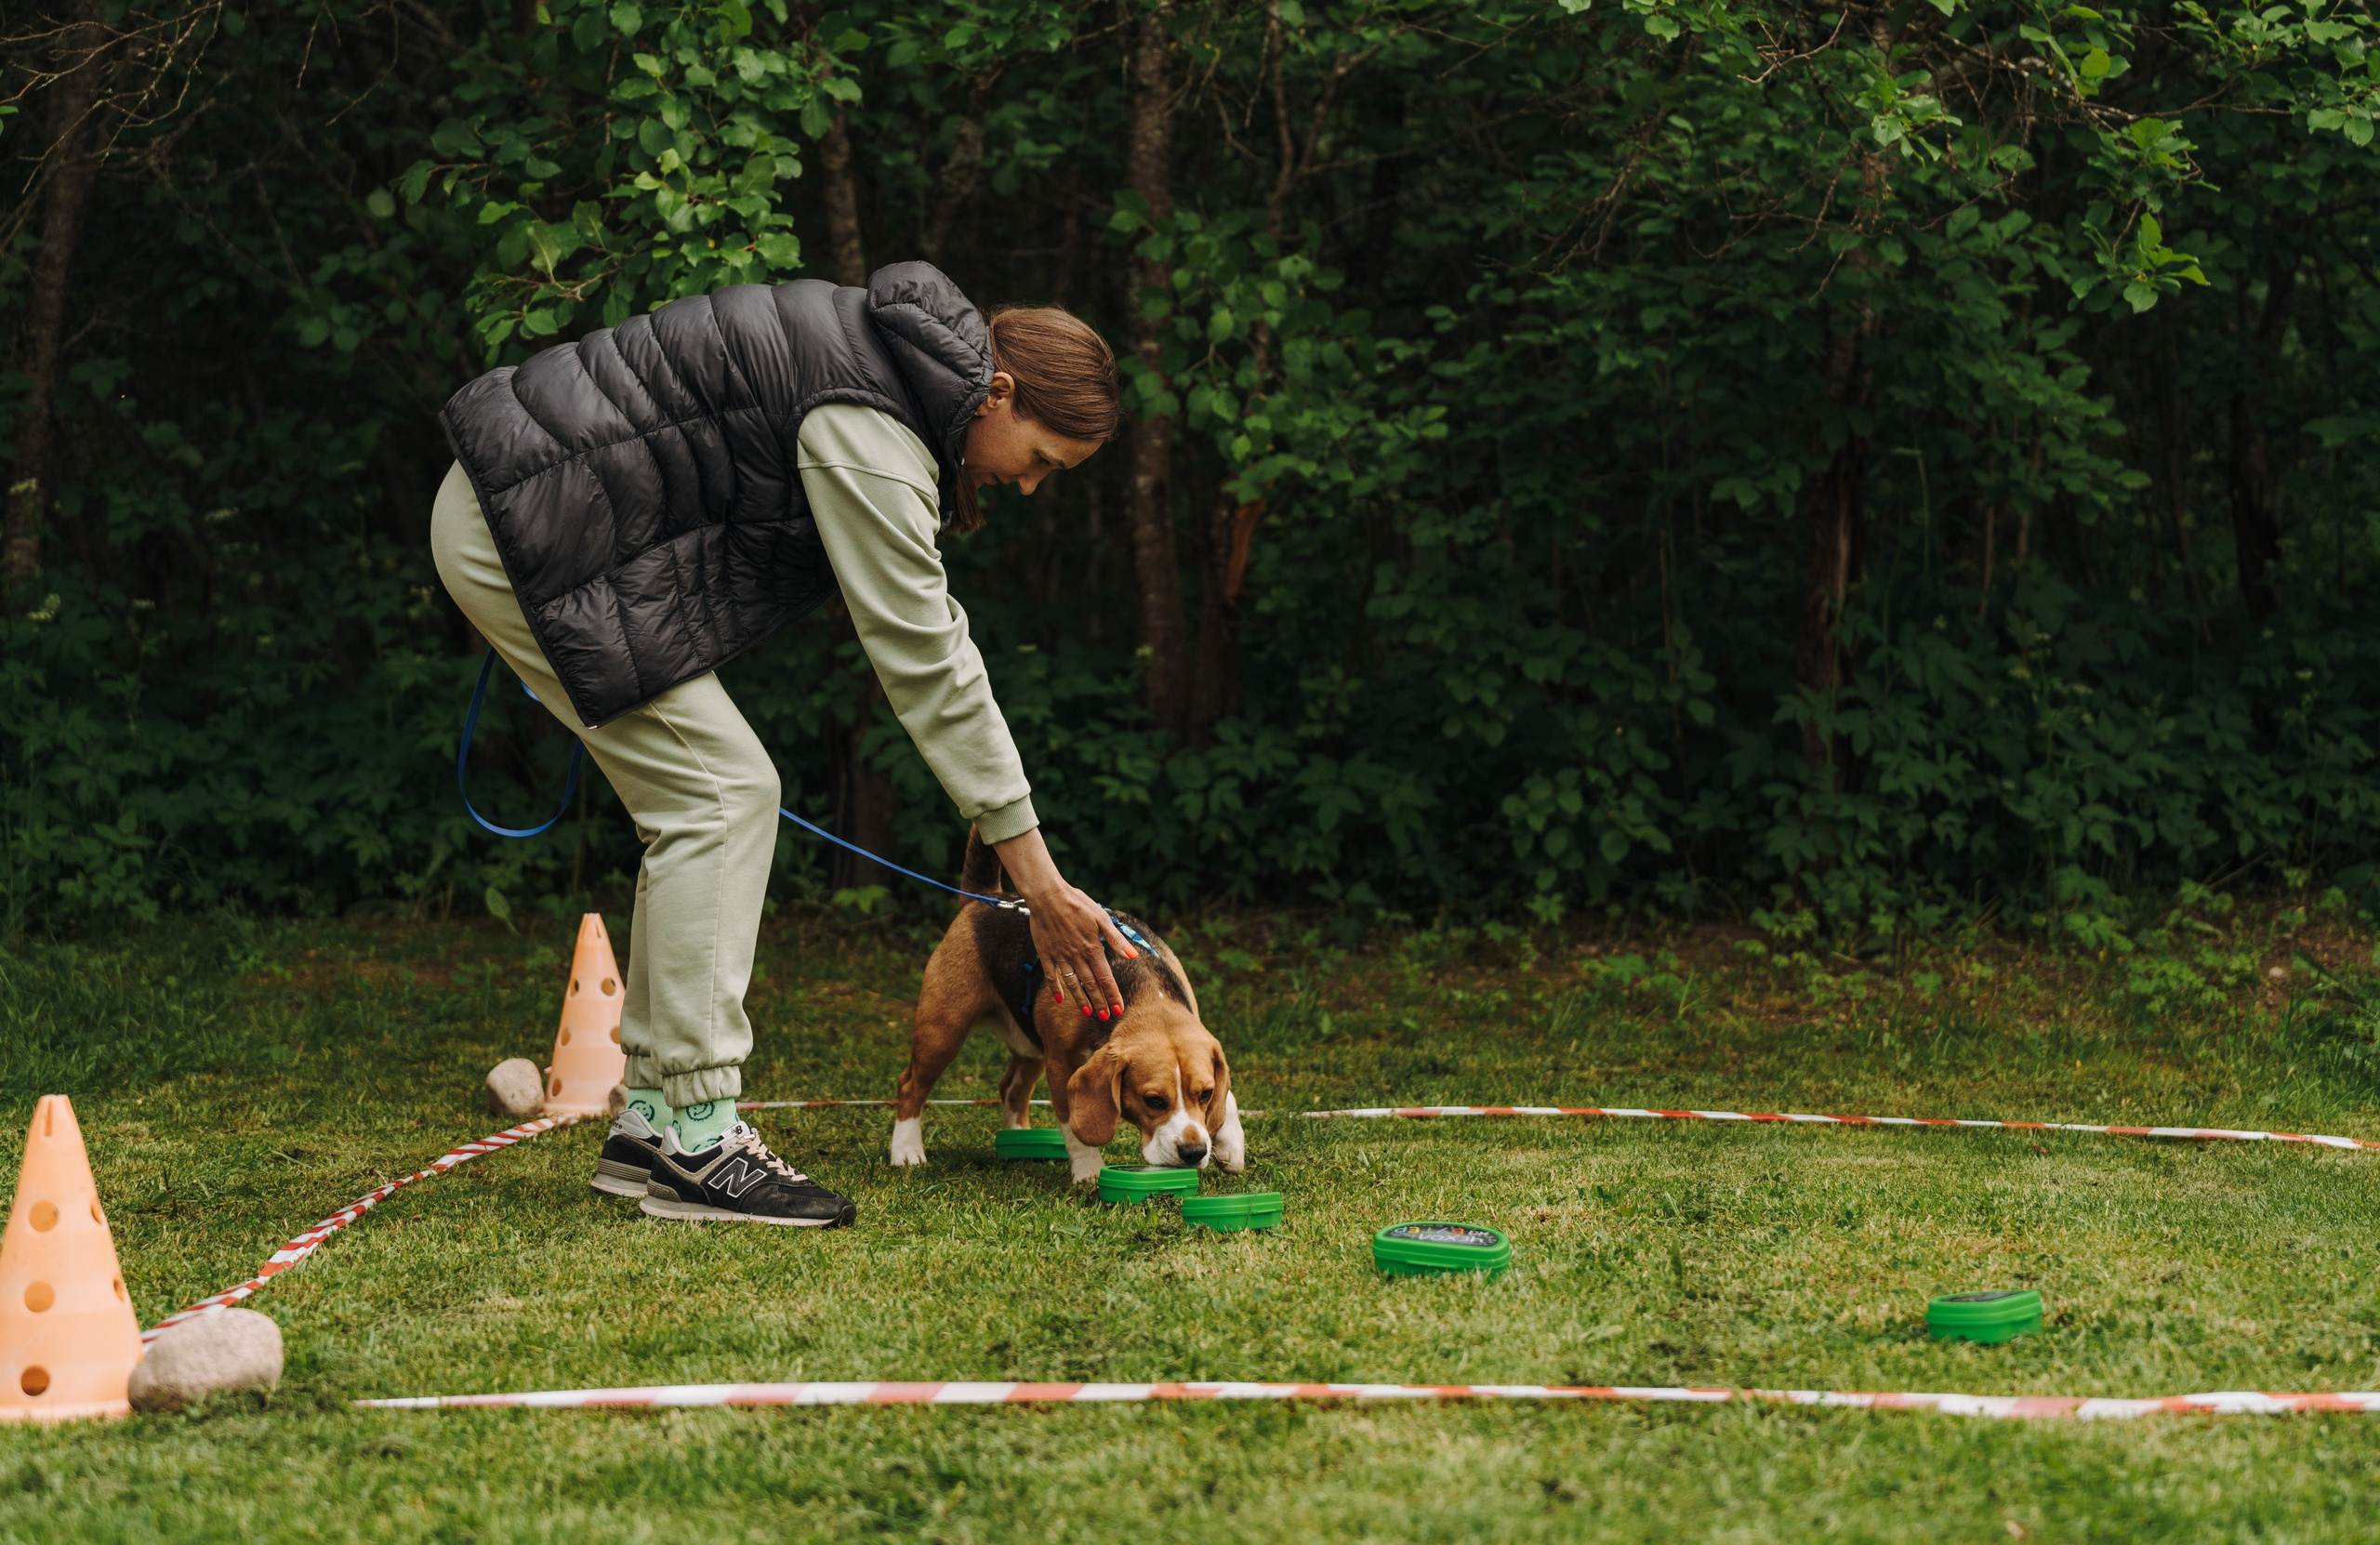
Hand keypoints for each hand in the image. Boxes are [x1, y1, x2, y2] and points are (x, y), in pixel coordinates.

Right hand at [991, 827, 1136, 1019]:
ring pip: (1072, 983)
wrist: (1047, 895)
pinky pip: (1051, 975)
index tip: (1120, 1009)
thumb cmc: (1077, 903)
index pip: (1106, 977)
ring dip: (1080, 1000)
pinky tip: (1059, 999)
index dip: (1113, 995)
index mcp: (1092, 948)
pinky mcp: (1045, 953)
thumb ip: (1116, 939)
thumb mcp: (1101, 918)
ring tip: (1087, 1013)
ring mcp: (1059, 956)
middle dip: (1100, 1003)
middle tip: (1106, 1018)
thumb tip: (1133, 956)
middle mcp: (1076, 956)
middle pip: (1090, 985)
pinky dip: (1055, 987)